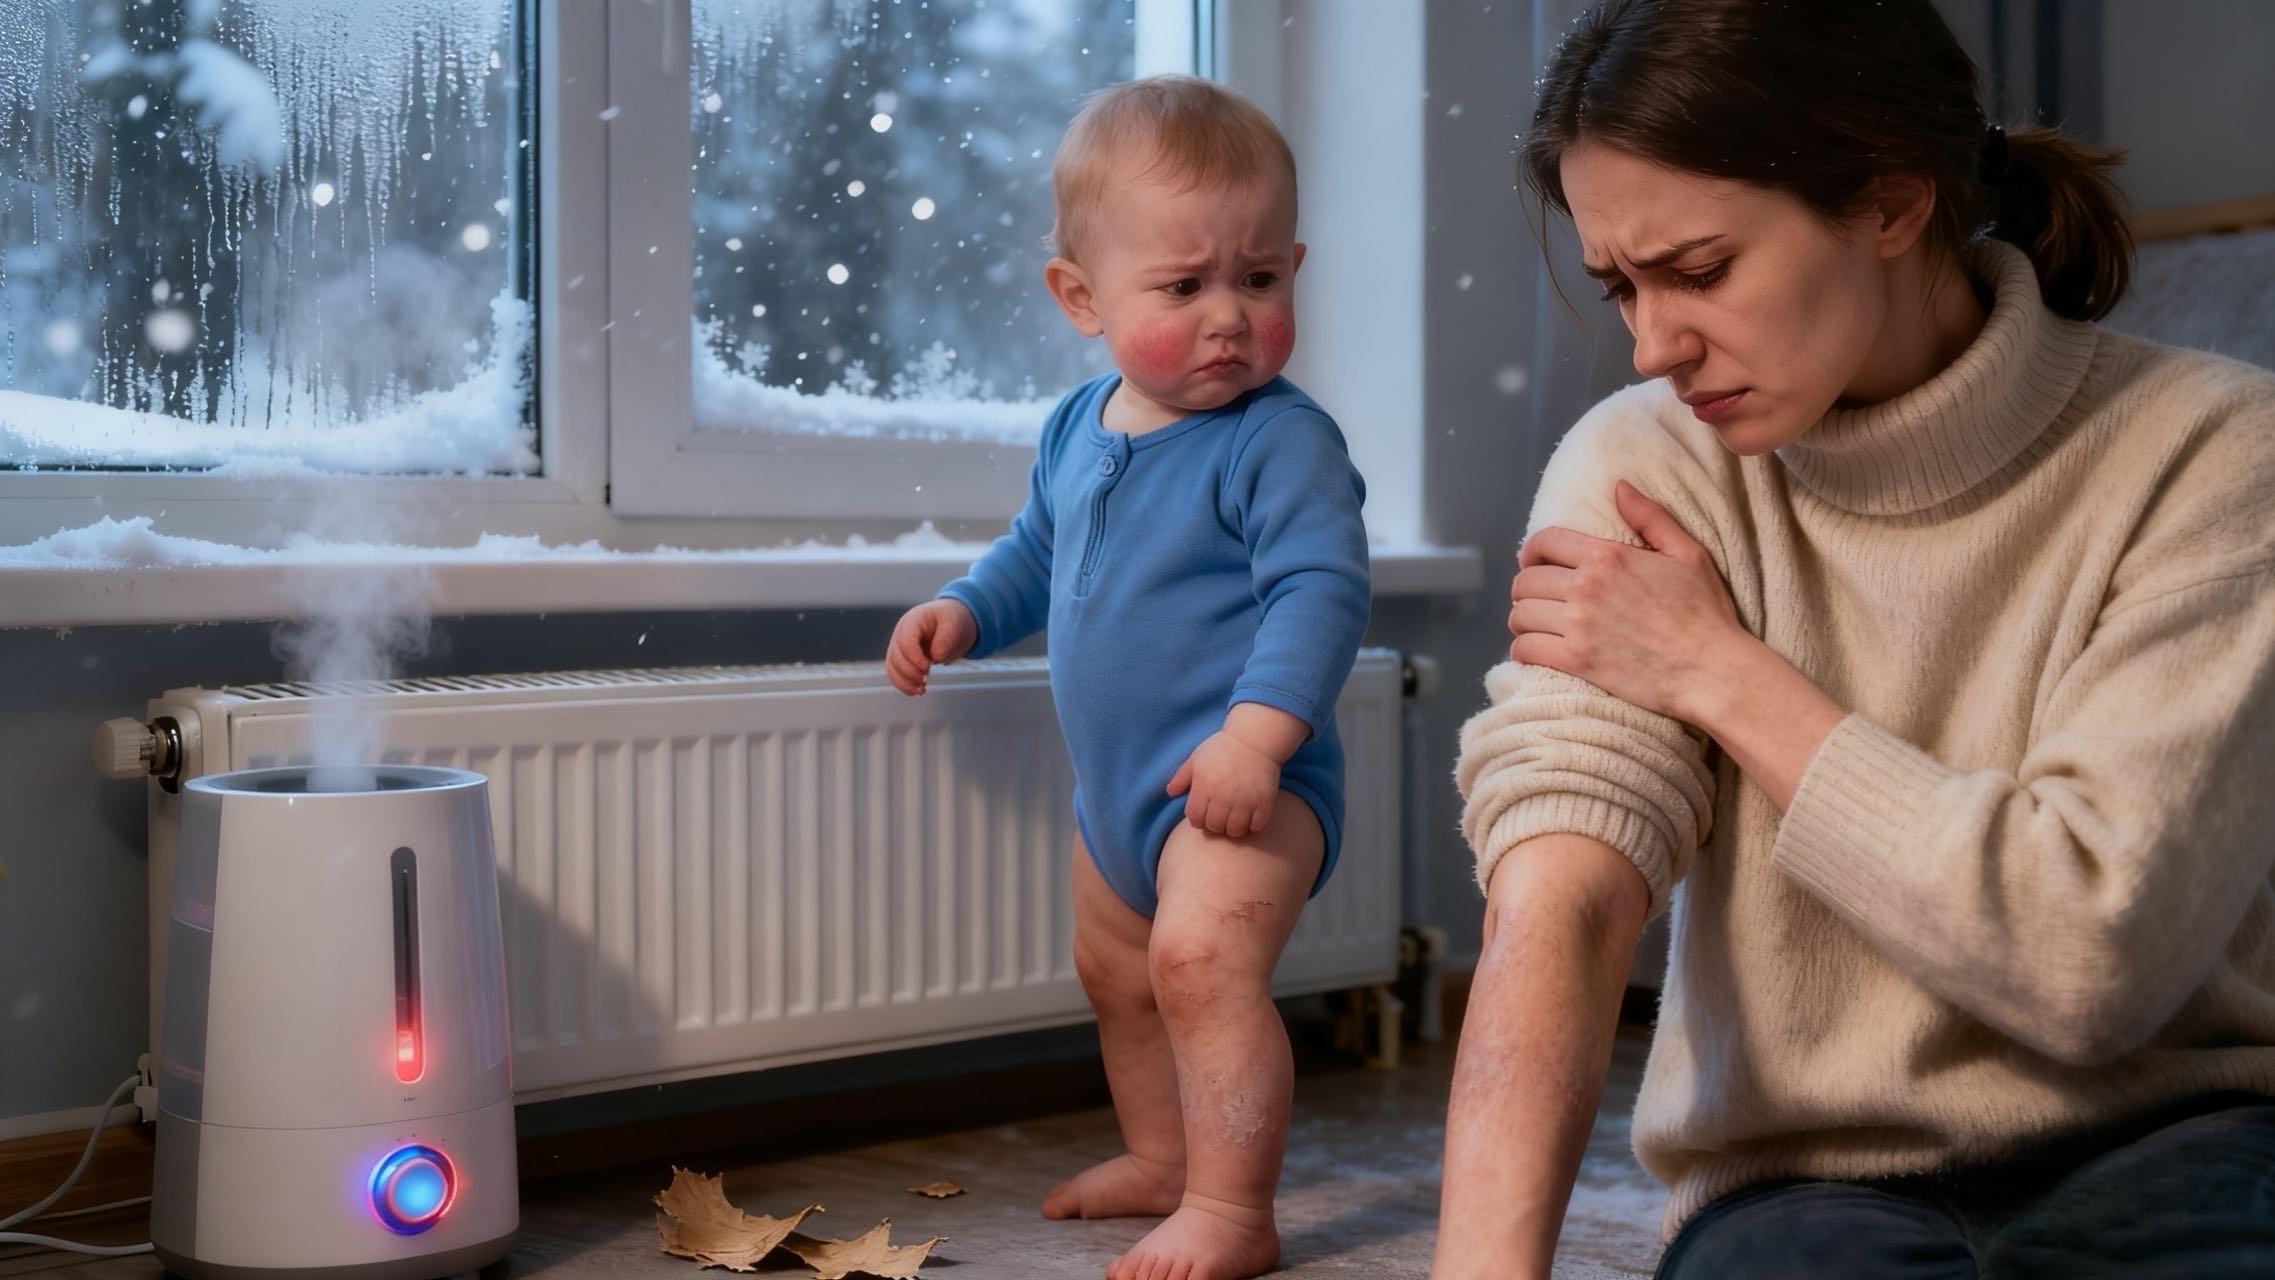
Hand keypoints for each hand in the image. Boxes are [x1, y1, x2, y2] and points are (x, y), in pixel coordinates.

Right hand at [886, 599, 978, 695]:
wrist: (951, 623)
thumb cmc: (951, 619)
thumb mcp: (954, 624)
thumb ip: (945, 640)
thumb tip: (936, 657)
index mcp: (912, 621)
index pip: (905, 641)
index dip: (914, 657)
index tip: (928, 667)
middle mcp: (901, 633)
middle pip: (896, 656)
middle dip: (909, 672)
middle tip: (925, 680)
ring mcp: (899, 646)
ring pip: (892, 668)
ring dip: (904, 682)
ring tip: (921, 690)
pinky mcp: (903, 659)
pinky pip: (896, 674)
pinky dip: (904, 685)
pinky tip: (917, 690)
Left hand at [1167, 731, 1283, 838]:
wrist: (1254, 738)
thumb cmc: (1222, 747)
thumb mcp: (1197, 758)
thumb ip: (1181, 777)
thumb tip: (1170, 793)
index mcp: (1204, 786)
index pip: (1195, 818)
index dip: (1197, 820)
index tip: (1203, 815)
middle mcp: (1223, 796)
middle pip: (1215, 827)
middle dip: (1214, 825)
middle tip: (1219, 816)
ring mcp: (1245, 800)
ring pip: (1235, 830)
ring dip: (1233, 828)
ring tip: (1234, 819)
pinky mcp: (1264, 802)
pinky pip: (1257, 826)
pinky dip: (1253, 825)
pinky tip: (1250, 816)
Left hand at [1508, 481, 1742, 722]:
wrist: (1712, 669)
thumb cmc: (1705, 613)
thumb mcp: (1687, 554)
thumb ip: (1650, 517)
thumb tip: (1619, 487)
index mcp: (1607, 556)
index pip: (1544, 542)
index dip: (1531, 552)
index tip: (1532, 562)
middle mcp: (1586, 587)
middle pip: (1526, 581)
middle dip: (1527, 589)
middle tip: (1539, 600)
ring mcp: (1579, 625)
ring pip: (1521, 615)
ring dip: (1524, 620)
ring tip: (1537, 625)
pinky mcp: (1576, 661)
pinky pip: (1525, 648)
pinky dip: (1522, 650)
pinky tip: (1535, 650)